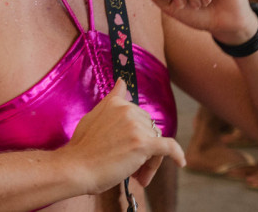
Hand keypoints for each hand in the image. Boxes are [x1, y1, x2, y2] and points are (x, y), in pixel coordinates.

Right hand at [60, 81, 185, 192]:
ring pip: (156, 143)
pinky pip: (169, 147)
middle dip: (145, 150)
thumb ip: (112, 100)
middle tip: (133, 170)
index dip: (137, 136)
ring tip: (136, 177)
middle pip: (150, 131)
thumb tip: (122, 81)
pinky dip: (177, 155)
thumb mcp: (94, 116)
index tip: (128, 150)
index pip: (140, 119)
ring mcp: (136, 126)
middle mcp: (128, 110)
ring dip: (150, 162)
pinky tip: (181, 162)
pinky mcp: (143, 144)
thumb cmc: (82, 149)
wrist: (76, 168)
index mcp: (117, 103)